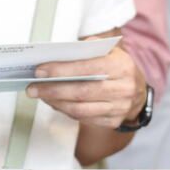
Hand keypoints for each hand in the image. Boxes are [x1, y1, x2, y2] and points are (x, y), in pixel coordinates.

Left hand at [24, 41, 145, 128]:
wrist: (138, 92)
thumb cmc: (117, 68)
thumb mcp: (110, 50)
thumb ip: (90, 47)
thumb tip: (61, 52)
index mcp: (121, 67)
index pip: (88, 68)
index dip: (61, 70)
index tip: (40, 70)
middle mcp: (122, 89)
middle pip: (81, 91)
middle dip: (52, 89)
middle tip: (32, 87)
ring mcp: (118, 108)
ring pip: (80, 109)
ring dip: (55, 102)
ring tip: (40, 95)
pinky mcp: (112, 122)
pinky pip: (83, 118)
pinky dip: (65, 110)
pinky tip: (54, 102)